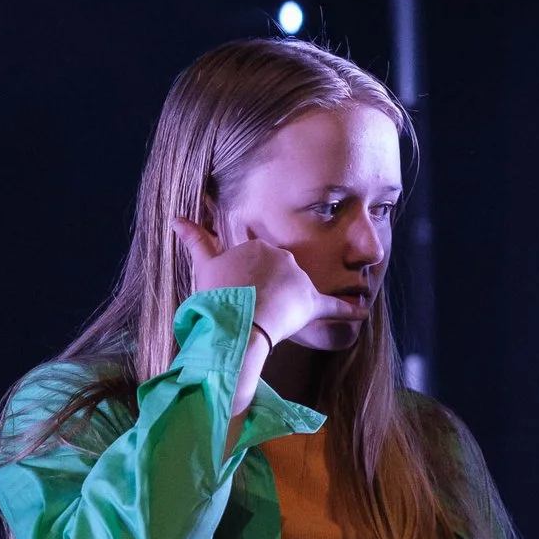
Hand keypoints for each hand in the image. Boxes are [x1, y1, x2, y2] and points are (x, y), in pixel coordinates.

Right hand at [170, 217, 357, 344]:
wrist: (235, 319)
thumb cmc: (217, 294)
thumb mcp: (203, 266)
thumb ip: (195, 240)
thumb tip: (175, 218)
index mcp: (257, 245)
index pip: (254, 258)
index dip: (245, 277)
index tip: (238, 289)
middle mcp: (282, 255)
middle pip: (276, 272)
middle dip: (266, 288)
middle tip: (247, 307)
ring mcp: (298, 278)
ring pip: (296, 288)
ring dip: (288, 302)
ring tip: (269, 318)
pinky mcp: (311, 302)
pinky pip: (334, 305)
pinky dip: (349, 309)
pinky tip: (363, 310)